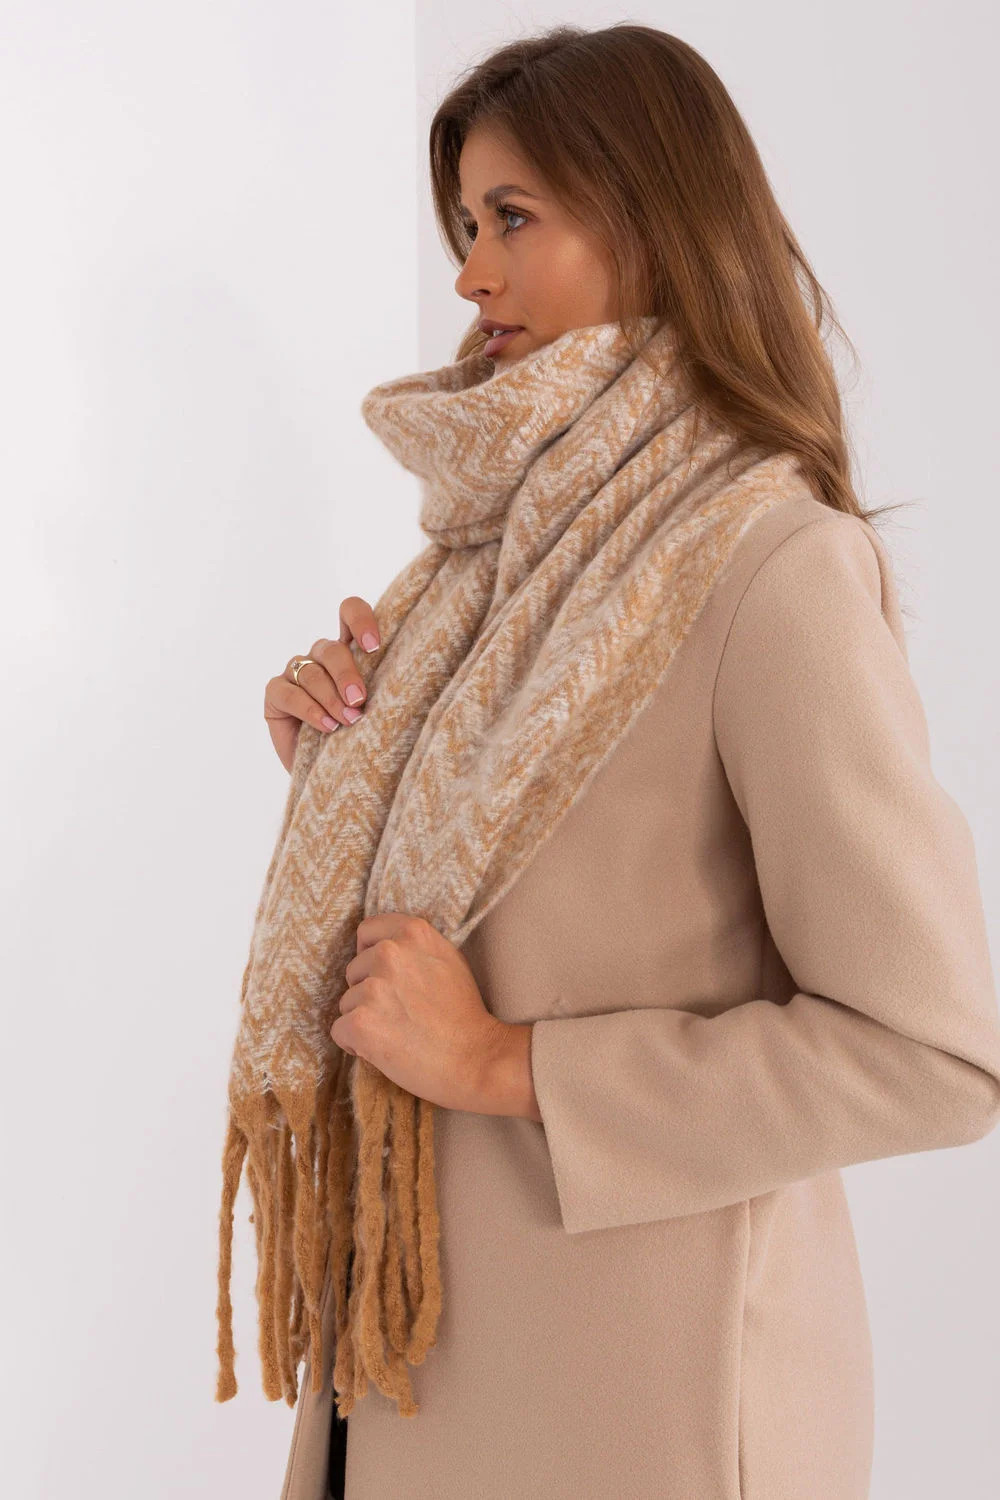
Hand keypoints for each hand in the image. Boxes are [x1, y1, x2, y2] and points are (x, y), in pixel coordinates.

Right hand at [264, 596, 381, 772]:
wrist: (333, 776)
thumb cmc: (361, 741)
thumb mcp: (379, 712)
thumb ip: (384, 690)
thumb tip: (400, 684)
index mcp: (350, 651)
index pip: (349, 612)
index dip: (360, 620)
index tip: (375, 647)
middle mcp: (321, 657)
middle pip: (331, 649)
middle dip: (347, 675)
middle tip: (359, 700)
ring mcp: (295, 673)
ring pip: (310, 672)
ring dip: (330, 698)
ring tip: (347, 722)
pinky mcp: (275, 694)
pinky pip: (287, 692)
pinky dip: (308, 709)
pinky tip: (326, 726)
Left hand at [331, 912, 509, 1113]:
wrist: (476, 1059)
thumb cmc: (465, 1015)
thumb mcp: (448, 960)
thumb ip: (415, 947)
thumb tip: (384, 945)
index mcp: (413, 932)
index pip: (367, 931)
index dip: (371, 955)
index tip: (387, 976)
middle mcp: (389, 953)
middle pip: (354, 969)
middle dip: (369, 991)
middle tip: (402, 1012)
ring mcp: (373, 988)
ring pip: (347, 1002)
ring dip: (365, 1018)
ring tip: (399, 1033)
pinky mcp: (361, 1023)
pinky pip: (340, 1030)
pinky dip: (356, 1044)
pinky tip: (384, 1049)